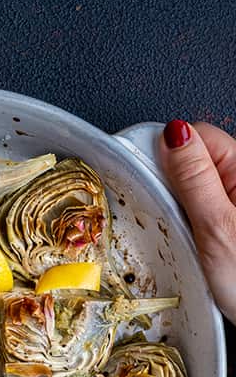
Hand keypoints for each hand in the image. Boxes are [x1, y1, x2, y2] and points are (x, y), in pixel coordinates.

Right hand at [158, 120, 235, 322]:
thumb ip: (192, 177)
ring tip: (184, 236)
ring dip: (180, 207)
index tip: (149, 183)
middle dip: (170, 184)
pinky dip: (190, 222)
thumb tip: (172, 134)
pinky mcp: (233, 221)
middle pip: (194, 159)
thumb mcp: (215, 226)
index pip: (195, 135)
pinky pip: (202, 207)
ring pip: (195, 185)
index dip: (165, 155)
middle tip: (170, 219)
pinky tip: (194, 243)